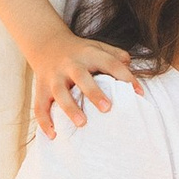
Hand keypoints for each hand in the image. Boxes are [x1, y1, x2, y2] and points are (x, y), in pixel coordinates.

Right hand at [29, 31, 145, 138]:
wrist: (46, 43)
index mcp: (88, 54)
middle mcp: (70, 64)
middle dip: (93, 92)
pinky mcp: (40, 89)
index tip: (138, 94)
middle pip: (81, 76)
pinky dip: (44, 122)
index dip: (125, 77)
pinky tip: (53, 135)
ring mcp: (53, 77)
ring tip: (82, 123)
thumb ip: (114, 55)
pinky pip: (40, 106)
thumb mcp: (97, 46)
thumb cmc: (79, 51)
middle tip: (107, 108)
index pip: (109, 63)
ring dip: (70, 108)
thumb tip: (129, 65)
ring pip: (59, 92)